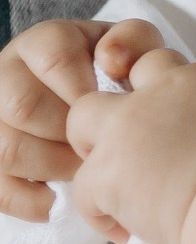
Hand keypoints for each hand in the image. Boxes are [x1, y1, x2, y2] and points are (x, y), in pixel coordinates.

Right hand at [0, 20, 165, 222]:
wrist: (101, 102)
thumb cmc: (119, 75)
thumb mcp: (134, 49)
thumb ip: (133, 41)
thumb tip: (113, 60)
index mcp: (43, 43)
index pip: (54, 57)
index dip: (86, 89)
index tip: (113, 113)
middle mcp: (7, 74)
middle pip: (22, 105)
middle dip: (69, 134)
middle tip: (102, 149)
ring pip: (5, 148)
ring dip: (52, 167)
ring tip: (86, 172)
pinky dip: (26, 200)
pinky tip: (56, 203)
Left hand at [64, 49, 195, 243]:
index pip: (186, 70)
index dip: (188, 97)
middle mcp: (161, 92)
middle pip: (129, 75)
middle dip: (132, 99)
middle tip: (144, 136)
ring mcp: (127, 130)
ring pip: (84, 115)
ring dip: (94, 141)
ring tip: (114, 172)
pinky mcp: (106, 173)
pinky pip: (83, 186)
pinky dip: (99, 209)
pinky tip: (124, 227)